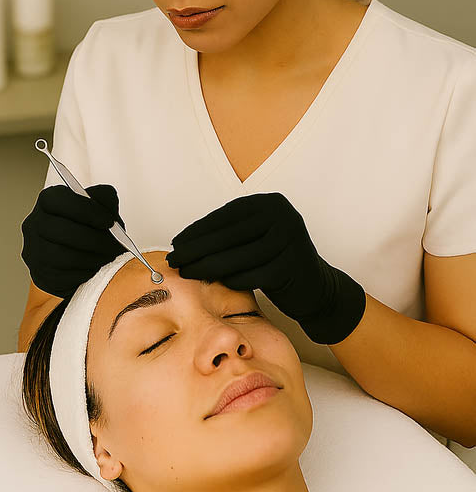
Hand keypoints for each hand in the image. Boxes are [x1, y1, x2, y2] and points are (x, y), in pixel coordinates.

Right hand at [21, 184, 126, 298]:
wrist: (83, 256)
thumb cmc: (92, 227)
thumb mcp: (101, 207)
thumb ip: (104, 199)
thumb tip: (107, 210)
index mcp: (48, 201)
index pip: (58, 200)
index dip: (85, 210)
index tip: (109, 222)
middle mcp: (34, 224)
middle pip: (60, 230)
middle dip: (92, 239)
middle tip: (114, 245)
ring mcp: (34, 250)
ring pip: (60, 255)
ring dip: (90, 257)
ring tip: (107, 257)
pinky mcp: (40, 274)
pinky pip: (61, 276)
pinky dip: (84, 273)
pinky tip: (95, 268)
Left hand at [167, 192, 365, 344]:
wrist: (317, 288)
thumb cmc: (277, 262)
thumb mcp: (255, 238)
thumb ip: (228, 234)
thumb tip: (183, 241)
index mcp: (271, 203)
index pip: (226, 216)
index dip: (198, 229)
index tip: (176, 241)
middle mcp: (283, 215)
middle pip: (229, 235)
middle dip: (197, 248)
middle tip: (175, 259)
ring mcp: (290, 239)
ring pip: (238, 255)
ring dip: (208, 266)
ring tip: (188, 272)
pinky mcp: (293, 265)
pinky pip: (254, 274)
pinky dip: (233, 279)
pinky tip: (217, 283)